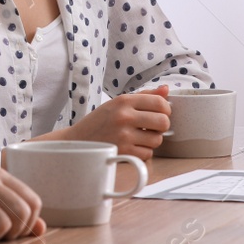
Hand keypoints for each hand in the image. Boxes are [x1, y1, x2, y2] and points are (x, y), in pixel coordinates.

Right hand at [44, 85, 171, 160]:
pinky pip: (147, 153)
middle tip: (152, 127)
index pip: (160, 102)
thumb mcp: (118, 103)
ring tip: (139, 137)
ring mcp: (123, 135)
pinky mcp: (123, 152)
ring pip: (157, 140)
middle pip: (163, 122)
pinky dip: (143, 152)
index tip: (161, 113)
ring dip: (152, 140)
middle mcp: (124, 116)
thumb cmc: (100, 121)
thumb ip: (144, 96)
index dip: (165, 109)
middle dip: (161, 126)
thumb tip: (166, 90)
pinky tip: (132, 146)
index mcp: (124, 100)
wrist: (77, 140)